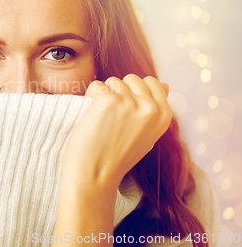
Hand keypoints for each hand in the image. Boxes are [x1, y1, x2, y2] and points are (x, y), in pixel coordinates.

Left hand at [61, 74, 172, 188]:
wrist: (94, 176)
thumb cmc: (117, 157)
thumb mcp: (147, 135)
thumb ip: (155, 110)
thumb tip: (165, 84)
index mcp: (164, 115)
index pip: (152, 82)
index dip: (134, 91)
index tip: (124, 110)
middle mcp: (151, 107)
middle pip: (131, 78)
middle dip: (118, 91)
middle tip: (111, 118)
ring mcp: (130, 102)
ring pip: (112, 81)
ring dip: (103, 96)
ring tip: (102, 121)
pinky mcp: (109, 100)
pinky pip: (96, 85)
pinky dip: (90, 98)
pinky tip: (92, 118)